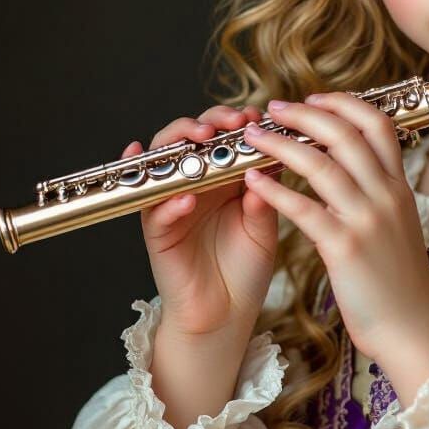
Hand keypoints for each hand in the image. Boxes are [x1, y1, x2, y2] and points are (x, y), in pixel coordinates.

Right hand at [126, 104, 279, 337]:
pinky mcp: (157, 233)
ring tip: (201, 138)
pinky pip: (156, 211)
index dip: (236, 120)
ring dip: (178, 144)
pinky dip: (169, 201)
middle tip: (230, 120)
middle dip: (207, 120)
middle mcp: (194, 183)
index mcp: (224, 176)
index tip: (256, 114)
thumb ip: (267, 196)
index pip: (222, 135)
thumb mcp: (265, 226)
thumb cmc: (246, 267)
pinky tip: (187, 197)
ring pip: (161, 162)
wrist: (227, 313)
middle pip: (188, 137)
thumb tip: (272, 160)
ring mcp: (172, 204)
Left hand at [241, 92, 428, 362]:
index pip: (378, 124)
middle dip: (306, 114)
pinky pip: (304, 209)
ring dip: (282, 144)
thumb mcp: (399, 225)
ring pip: (322, 164)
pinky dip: (275, 191)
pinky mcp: (344, 248)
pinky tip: (253, 182)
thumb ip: (379, 194)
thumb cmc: (400, 282)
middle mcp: (386, 195)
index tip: (314, 98)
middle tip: (275, 108)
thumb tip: (354, 169)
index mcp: (400, 187)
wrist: (413, 328)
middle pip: (346, 134)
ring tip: (254, 136)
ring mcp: (367, 220)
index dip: (344, 104)